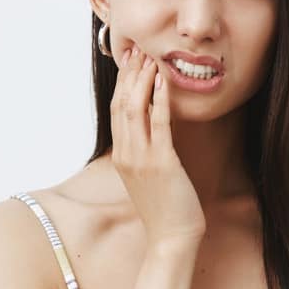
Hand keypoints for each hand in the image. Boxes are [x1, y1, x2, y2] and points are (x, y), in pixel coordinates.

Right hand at [111, 42, 206, 246]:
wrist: (172, 238)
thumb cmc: (166, 209)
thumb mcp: (148, 178)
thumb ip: (144, 155)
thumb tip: (150, 135)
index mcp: (121, 156)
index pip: (116, 111)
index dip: (122, 84)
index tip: (129, 62)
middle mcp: (126, 154)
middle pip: (121, 105)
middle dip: (129, 75)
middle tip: (138, 50)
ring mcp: (141, 159)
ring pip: (135, 110)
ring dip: (142, 80)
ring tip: (150, 58)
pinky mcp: (162, 163)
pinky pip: (159, 124)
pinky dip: (160, 99)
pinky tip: (164, 82)